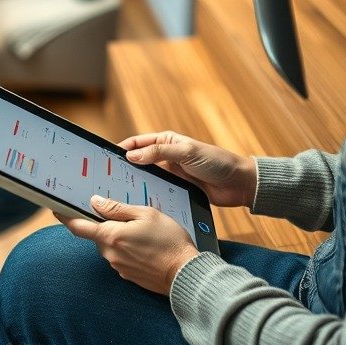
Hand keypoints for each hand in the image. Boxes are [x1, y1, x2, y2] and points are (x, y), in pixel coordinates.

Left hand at [57, 197, 198, 295]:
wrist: (185, 274)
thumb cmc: (169, 241)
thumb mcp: (145, 214)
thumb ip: (118, 209)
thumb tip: (95, 202)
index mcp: (111, 236)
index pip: (78, 227)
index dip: (65, 217)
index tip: (56, 209)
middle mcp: (110, 253)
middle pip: (97, 234)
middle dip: (104, 223)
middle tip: (122, 213)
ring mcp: (118, 266)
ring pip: (110, 244)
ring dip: (118, 235)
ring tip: (141, 229)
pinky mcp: (127, 275)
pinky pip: (120, 256)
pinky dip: (127, 247)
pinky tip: (145, 244)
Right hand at [119, 131, 256, 207]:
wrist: (239, 184)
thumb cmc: (216, 162)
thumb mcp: (186, 153)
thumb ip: (159, 152)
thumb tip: (132, 156)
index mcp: (167, 141)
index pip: (137, 143)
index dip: (122, 149)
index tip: (106, 158)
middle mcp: (166, 156)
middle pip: (139, 161)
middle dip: (124, 168)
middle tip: (108, 178)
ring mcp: (171, 174)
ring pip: (146, 177)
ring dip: (135, 183)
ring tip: (119, 193)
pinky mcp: (176, 189)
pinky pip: (157, 191)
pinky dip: (148, 194)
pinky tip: (139, 203)